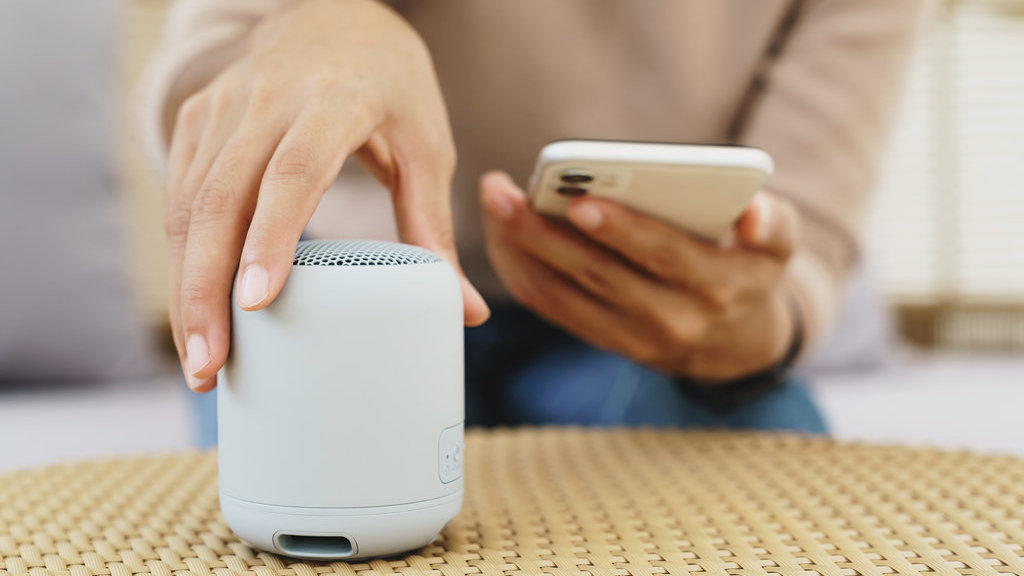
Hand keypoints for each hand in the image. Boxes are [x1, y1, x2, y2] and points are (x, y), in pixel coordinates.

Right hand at [164, 0, 488, 391]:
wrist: (332, 13)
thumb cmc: (390, 85)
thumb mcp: (426, 146)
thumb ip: (435, 227)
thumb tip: (468, 313)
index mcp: (336, 100)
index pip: (295, 170)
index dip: (274, 236)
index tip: (257, 302)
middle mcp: (269, 99)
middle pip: (222, 198)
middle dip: (207, 289)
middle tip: (211, 367)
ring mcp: (224, 107)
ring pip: (188, 204)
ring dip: (186, 287)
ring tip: (200, 360)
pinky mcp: (199, 119)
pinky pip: (179, 194)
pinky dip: (181, 258)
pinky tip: (193, 310)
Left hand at [480, 171, 799, 381]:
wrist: (738, 344)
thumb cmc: (749, 268)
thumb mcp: (778, 244)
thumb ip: (775, 222)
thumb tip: (754, 215)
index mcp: (718, 287)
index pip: (663, 255)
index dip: (621, 230)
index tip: (578, 203)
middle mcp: (674, 320)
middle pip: (599, 275)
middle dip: (545, 234)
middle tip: (503, 194)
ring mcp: (635, 339)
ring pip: (567, 296)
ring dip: (522, 252)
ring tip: (493, 207)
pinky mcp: (606, 341)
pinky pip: (556, 311)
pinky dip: (524, 274)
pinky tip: (501, 238)